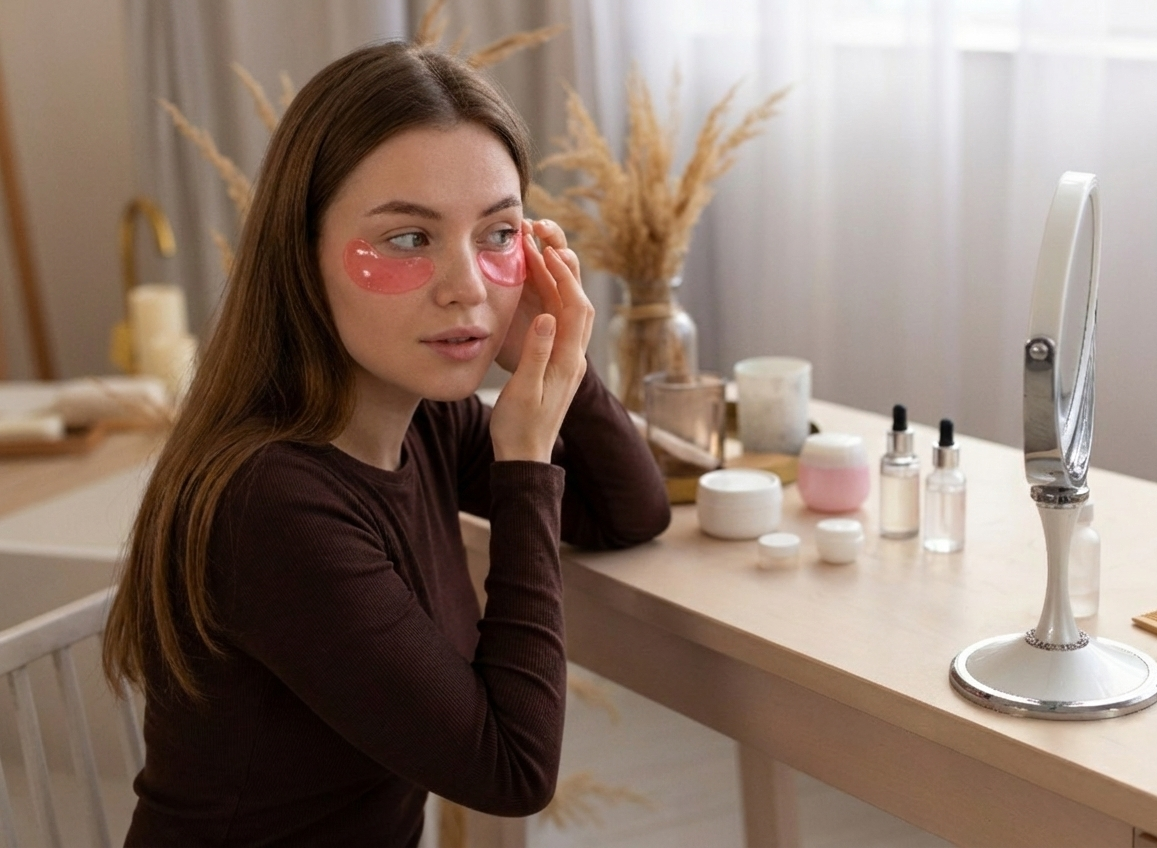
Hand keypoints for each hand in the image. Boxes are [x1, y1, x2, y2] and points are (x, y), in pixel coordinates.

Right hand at [490, 219, 593, 462]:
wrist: (526, 457)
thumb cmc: (520, 428)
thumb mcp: (524, 391)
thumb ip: (536, 353)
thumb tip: (546, 317)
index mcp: (568, 362)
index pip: (575, 308)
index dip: (564, 276)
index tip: (547, 251)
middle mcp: (574, 358)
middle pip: (577, 303)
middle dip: (562, 269)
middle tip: (542, 242)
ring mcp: (567, 360)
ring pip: (569, 311)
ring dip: (556, 281)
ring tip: (536, 254)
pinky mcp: (557, 363)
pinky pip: (559, 322)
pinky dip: (549, 299)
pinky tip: (533, 288)